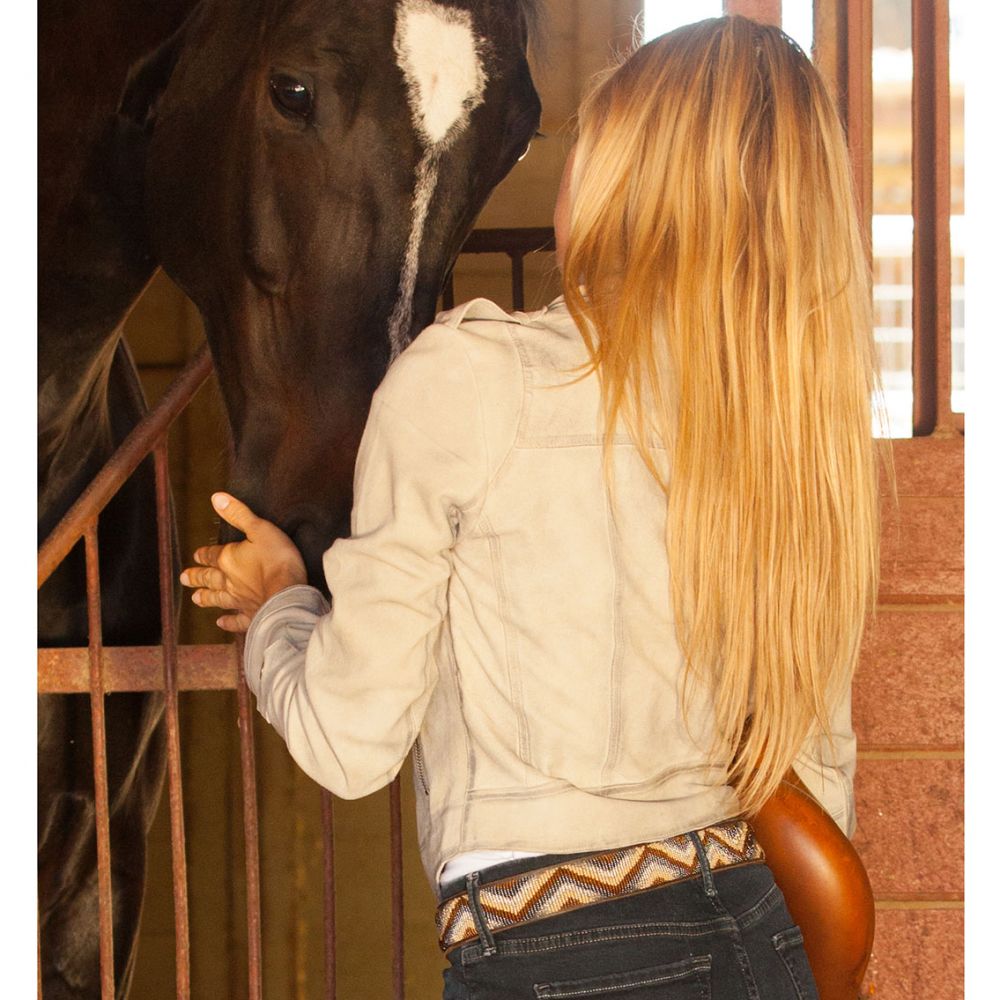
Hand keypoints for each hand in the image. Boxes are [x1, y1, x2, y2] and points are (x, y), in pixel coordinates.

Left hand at [179, 492, 307, 632]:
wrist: (287, 595)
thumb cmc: (277, 560)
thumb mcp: (260, 529)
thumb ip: (238, 514)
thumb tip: (216, 498)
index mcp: (229, 559)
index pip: (212, 555)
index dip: (204, 555)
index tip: (196, 556)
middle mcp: (229, 582)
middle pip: (209, 578)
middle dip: (197, 577)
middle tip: (185, 578)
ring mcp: (238, 601)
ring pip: (217, 599)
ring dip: (206, 598)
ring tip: (196, 599)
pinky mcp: (251, 616)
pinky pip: (236, 620)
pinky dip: (228, 622)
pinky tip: (221, 622)